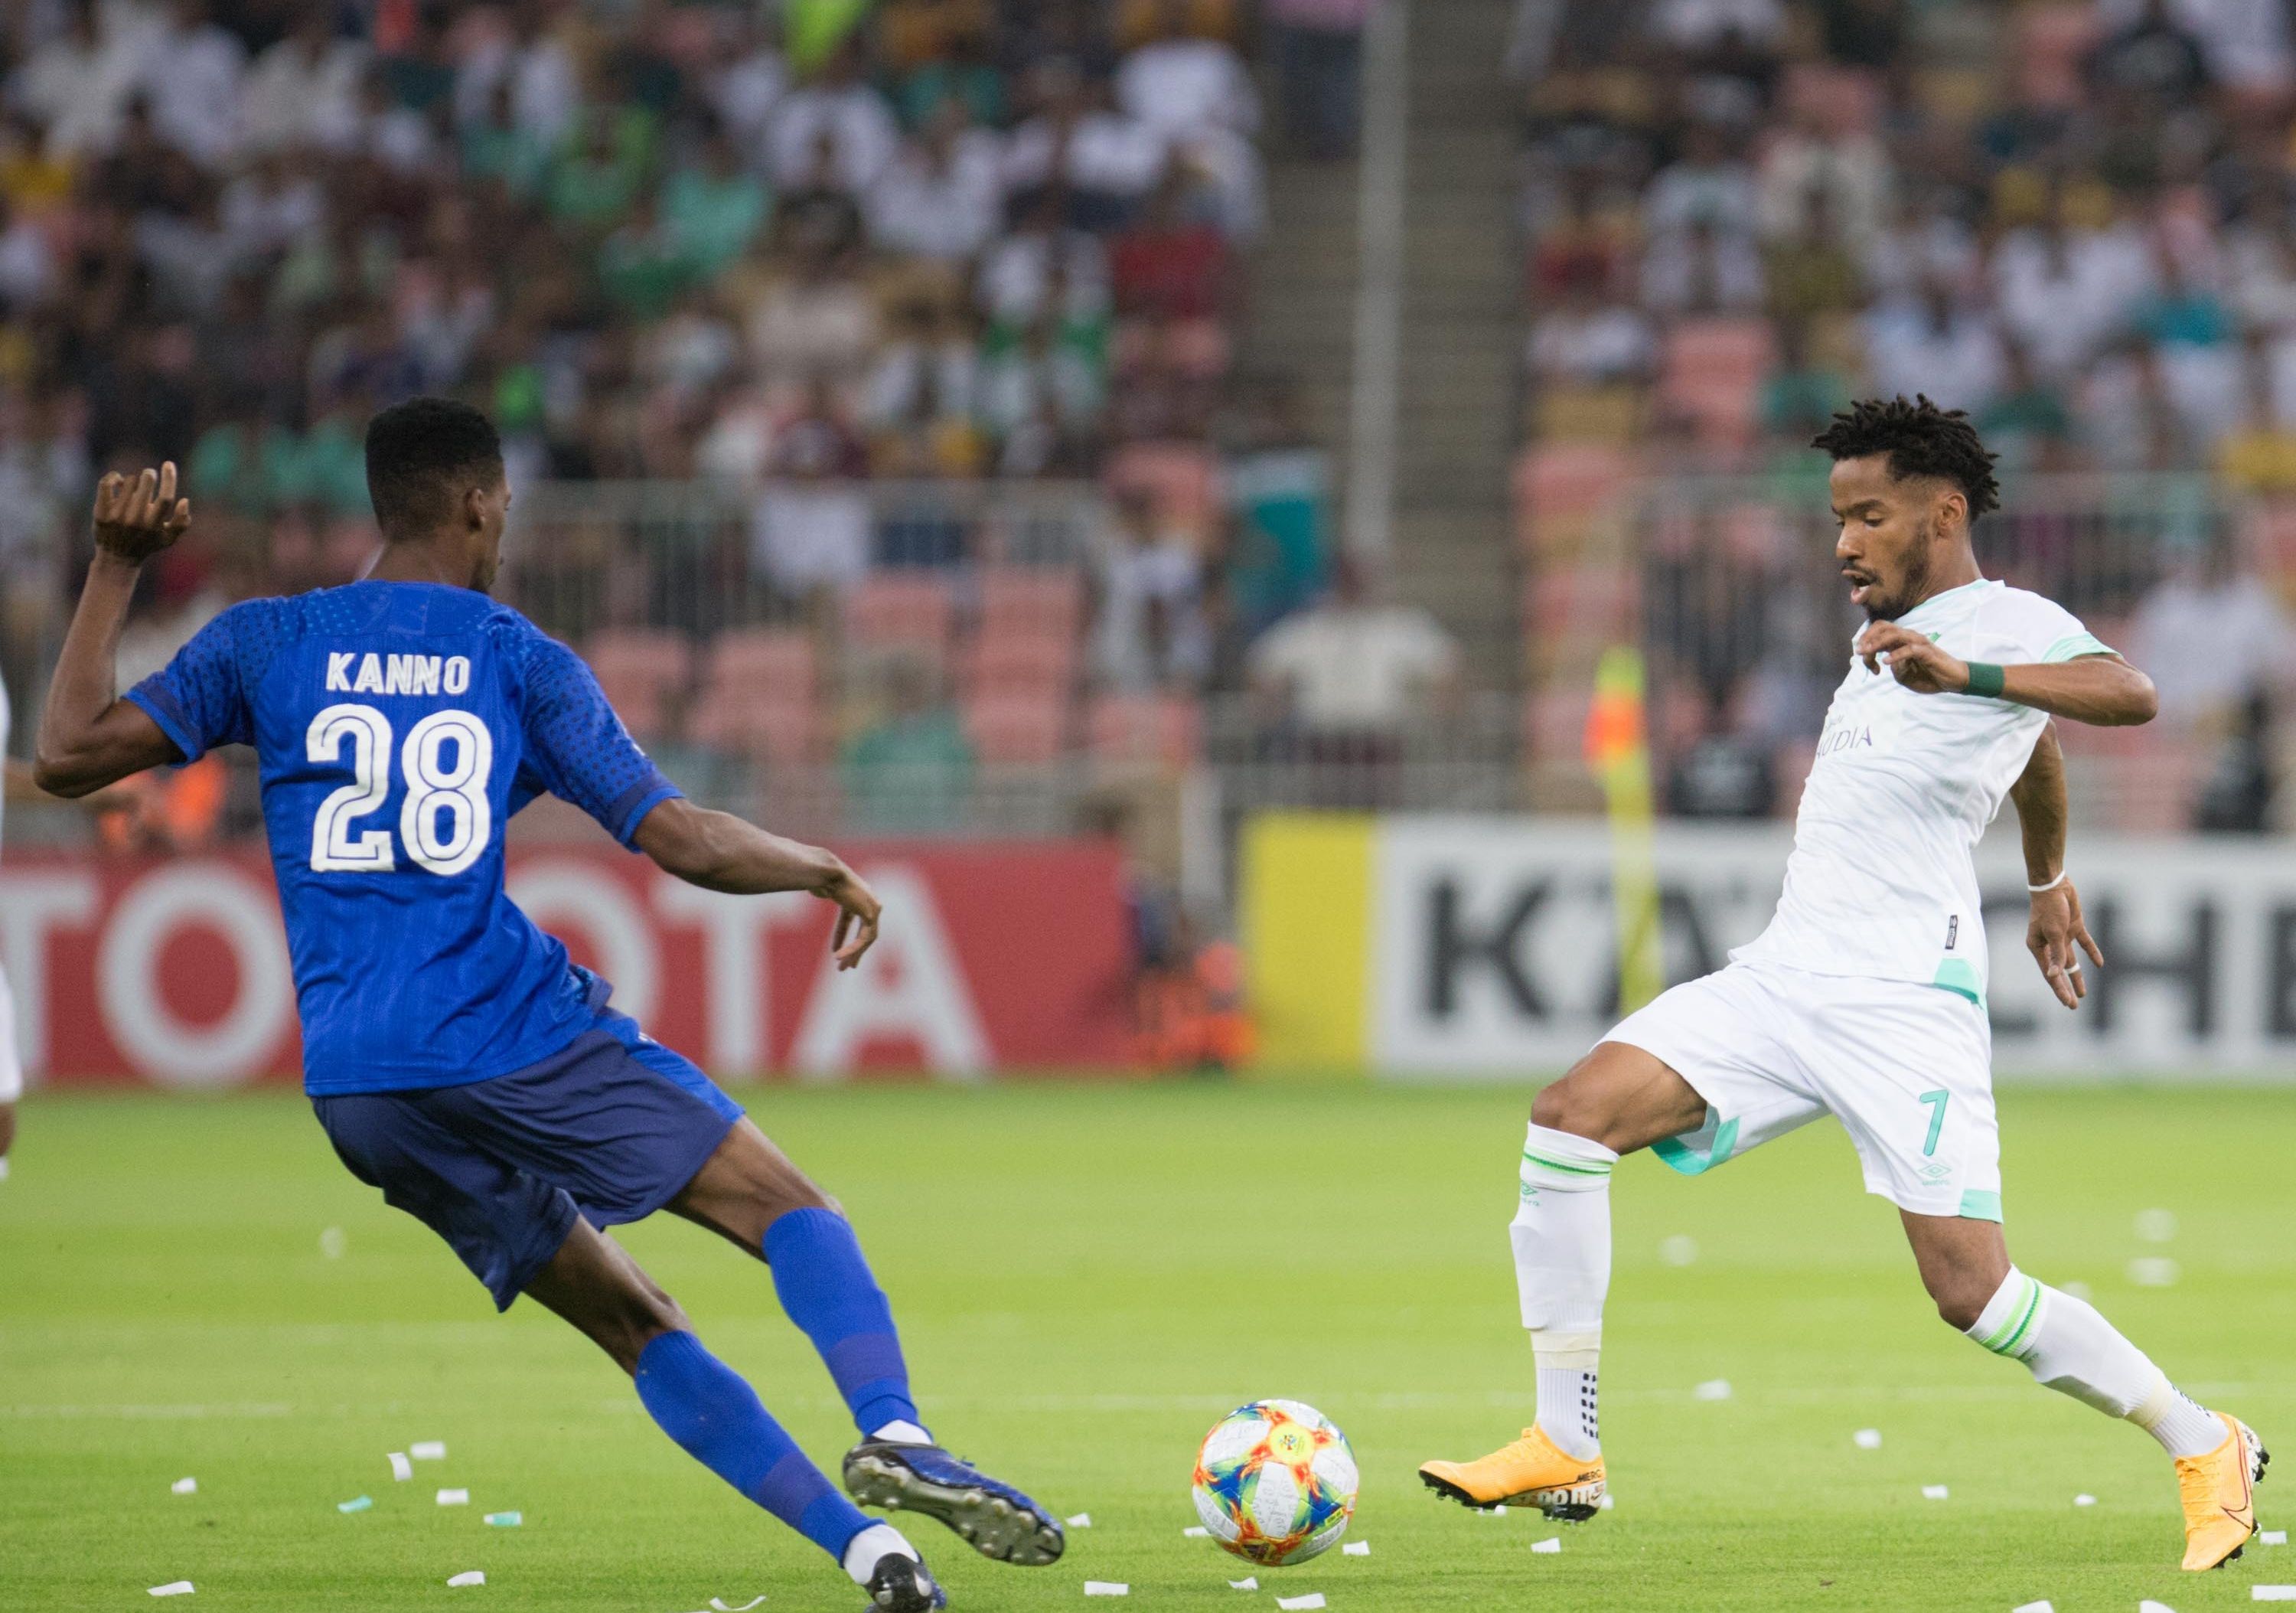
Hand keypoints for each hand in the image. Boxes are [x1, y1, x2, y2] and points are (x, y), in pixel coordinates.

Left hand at [92, 463, 190, 564]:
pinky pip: (107, 484)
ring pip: (128, 482)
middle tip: (149, 474)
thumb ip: (181, 522)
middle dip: (149, 474)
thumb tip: (184, 501)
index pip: (166, 497)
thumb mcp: (168, 538)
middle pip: (146, 484)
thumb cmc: (146, 544)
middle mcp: (136, 520)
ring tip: (133, 487)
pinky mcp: (101, 512)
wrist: (116, 558)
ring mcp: (117, 516)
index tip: (168, 464)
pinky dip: (114, 477)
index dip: (169, 478)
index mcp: (154, 525)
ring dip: (133, 481)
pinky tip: (118, 481)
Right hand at [813, 859, 881, 968]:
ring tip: (842, 967)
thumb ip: (824, 891)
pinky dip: (852, 949)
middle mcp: (870, 900)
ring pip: (867, 938)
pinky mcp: (871, 914)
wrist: (826, 872)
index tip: (836, 953)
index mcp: (860, 894)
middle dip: (856, 950)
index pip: (855, 920)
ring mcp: (873, 907)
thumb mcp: (823, 888)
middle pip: (866, 932)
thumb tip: (815, 889)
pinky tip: (839, 956)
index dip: (845, 938)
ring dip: (854, 954)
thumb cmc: (820, 876)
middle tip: (848, 966)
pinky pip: (863, 938)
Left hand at [1856, 621, 1968, 693]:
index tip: (1859, 655)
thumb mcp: (1903, 675)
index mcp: (1901, 641)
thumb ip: (1892, 667)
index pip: (1879, 630)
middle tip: (1860, 652)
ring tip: (1868, 653)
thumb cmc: (1928, 676)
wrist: (1952, 681)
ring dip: (1878, 643)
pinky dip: (1896, 654)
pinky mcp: (1928, 652)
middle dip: (1868, 638)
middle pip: (1884, 627)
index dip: (1865, 640)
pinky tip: (1886, 662)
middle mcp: (1909, 637)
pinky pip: (1910, 649)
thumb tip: (1880, 661)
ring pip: (1894, 634)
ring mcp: (1919, 643)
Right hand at [2027, 877, 2103, 1009]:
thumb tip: (2054, 974)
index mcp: (2038, 947)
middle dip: (2066, 988)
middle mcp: (2048, 944)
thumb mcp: (2054, 932)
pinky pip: (2084, 943)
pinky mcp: (2073, 927)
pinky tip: (2099, 964)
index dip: (2059, 989)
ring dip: (2077, 976)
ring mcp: (2062, 936)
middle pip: (2059, 971)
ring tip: (2083, 994)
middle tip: (2072, 1005)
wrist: (2054, 885)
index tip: (2068, 1004)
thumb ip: (2056, 954)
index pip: (2050, 973)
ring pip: (2070, 961)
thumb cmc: (2050, 908)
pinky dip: (2092, 953)